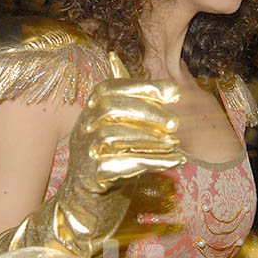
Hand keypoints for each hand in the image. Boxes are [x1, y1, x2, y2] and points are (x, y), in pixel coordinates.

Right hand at [69, 52, 184, 193]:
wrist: (87, 202)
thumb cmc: (107, 157)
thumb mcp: (114, 123)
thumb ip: (120, 95)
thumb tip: (114, 54)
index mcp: (89, 110)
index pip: (111, 88)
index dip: (142, 87)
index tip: (174, 92)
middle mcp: (82, 127)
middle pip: (110, 108)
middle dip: (147, 112)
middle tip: (176, 123)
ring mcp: (83, 151)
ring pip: (113, 136)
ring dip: (150, 139)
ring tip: (175, 143)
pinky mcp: (91, 176)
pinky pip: (121, 164)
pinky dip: (151, 162)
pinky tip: (175, 161)